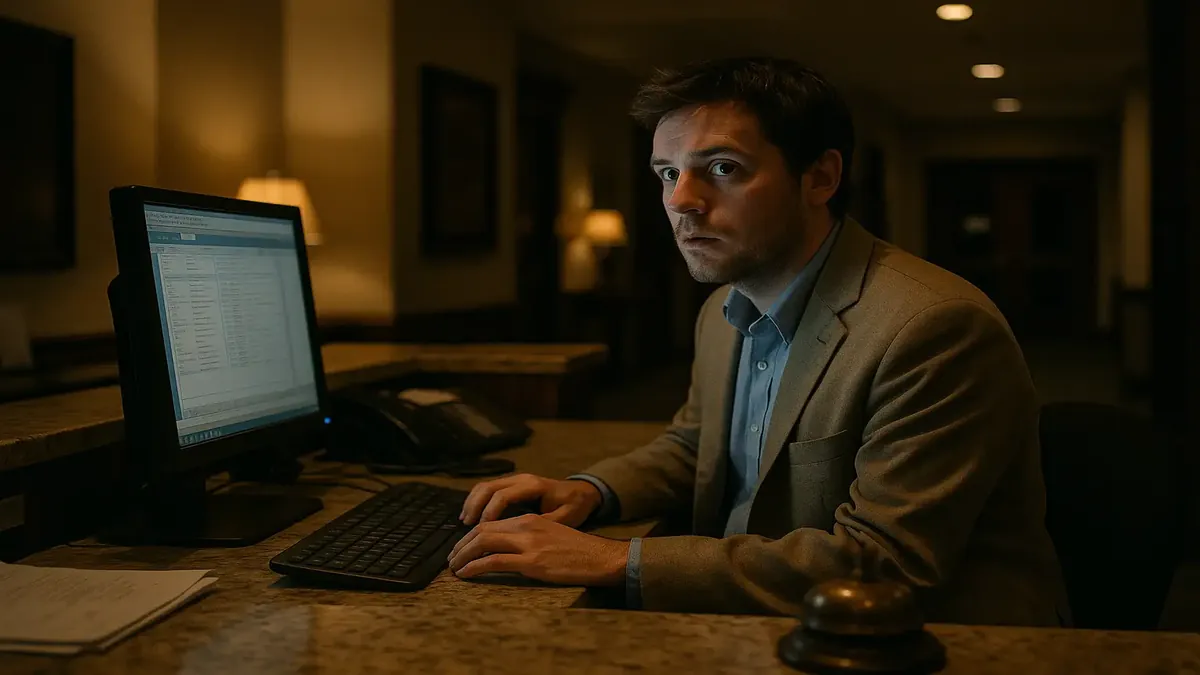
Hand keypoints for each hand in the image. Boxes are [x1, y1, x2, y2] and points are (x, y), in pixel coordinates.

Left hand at [447, 513, 628, 586]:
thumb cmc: (577, 551)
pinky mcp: (531, 562)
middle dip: (462, 544)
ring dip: (463, 555)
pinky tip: (466, 574)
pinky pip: (494, 561)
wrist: (599, 557)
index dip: (471, 535)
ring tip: (455, 567)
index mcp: (529, 519)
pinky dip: (475, 567)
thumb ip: (528, 536)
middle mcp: (525, 526)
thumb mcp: (550, 535)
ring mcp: (528, 544)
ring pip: (484, 543)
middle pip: (482, 530)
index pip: (491, 523)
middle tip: (452, 558)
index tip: (461, 547)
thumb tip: (506, 548)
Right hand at [460, 473, 602, 527]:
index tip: (481, 530)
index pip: (502, 496)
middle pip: (488, 488)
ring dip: (472, 503)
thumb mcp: (564, 519)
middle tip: (466, 528)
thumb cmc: (574, 507)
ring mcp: (515, 480)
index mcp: (533, 486)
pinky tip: (472, 518)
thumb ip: (541, 526)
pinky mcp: (512, 485)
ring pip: (485, 486)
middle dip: (474, 507)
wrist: (583, 492)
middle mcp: (521, 479)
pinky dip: (477, 501)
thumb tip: (518, 539)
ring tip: (465, 523)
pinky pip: (488, 489)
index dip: (489, 512)